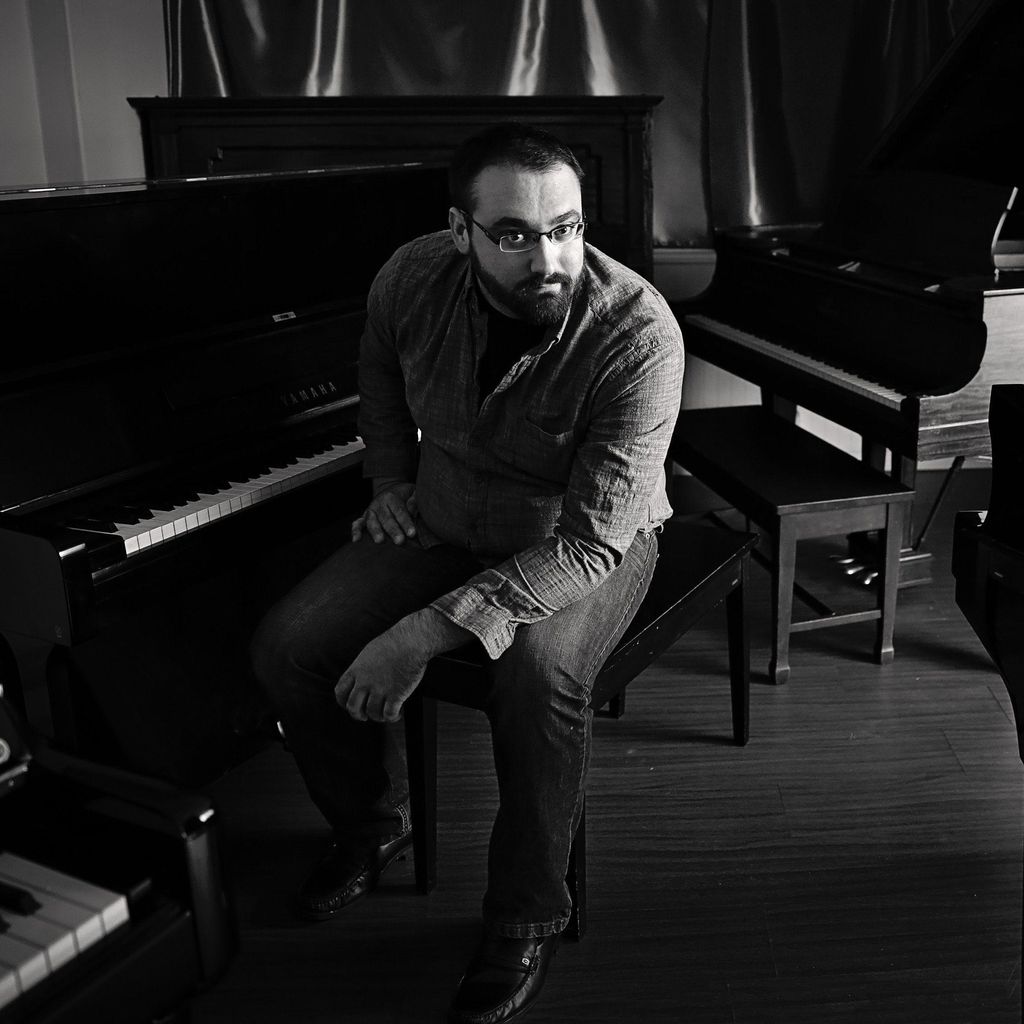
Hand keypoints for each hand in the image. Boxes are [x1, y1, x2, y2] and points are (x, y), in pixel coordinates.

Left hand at [335, 609, 471, 722]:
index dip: (343, 702)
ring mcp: (380, 689)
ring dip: (378, 717)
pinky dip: (392, 718)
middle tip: (365, 715)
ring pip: (372, 713)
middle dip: (358, 715)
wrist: (411, 641)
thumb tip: (360, 679)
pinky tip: (397, 713)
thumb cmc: (393, 643)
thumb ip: (362, 668)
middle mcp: (365, 681)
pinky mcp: (396, 695)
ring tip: (385, 713)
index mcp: (356, 670)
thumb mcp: (369, 653)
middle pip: (353, 707)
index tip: (350, 705)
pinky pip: (389, 715)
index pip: (340, 692)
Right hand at [352, 480, 416, 543]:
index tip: (412, 533)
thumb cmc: (405, 495)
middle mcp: (379, 503)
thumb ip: (415, 499)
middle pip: (386, 518)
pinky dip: (356, 531)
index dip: (406, 522)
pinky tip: (356, 540)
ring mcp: (370, 510)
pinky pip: (358, 523)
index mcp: (391, 497)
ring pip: (371, 522)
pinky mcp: (364, 517)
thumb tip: (412, 509)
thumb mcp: (413, 492)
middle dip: (393, 530)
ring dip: (375, 531)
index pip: (400, 511)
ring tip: (380, 541)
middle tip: (400, 541)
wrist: (390, 490)